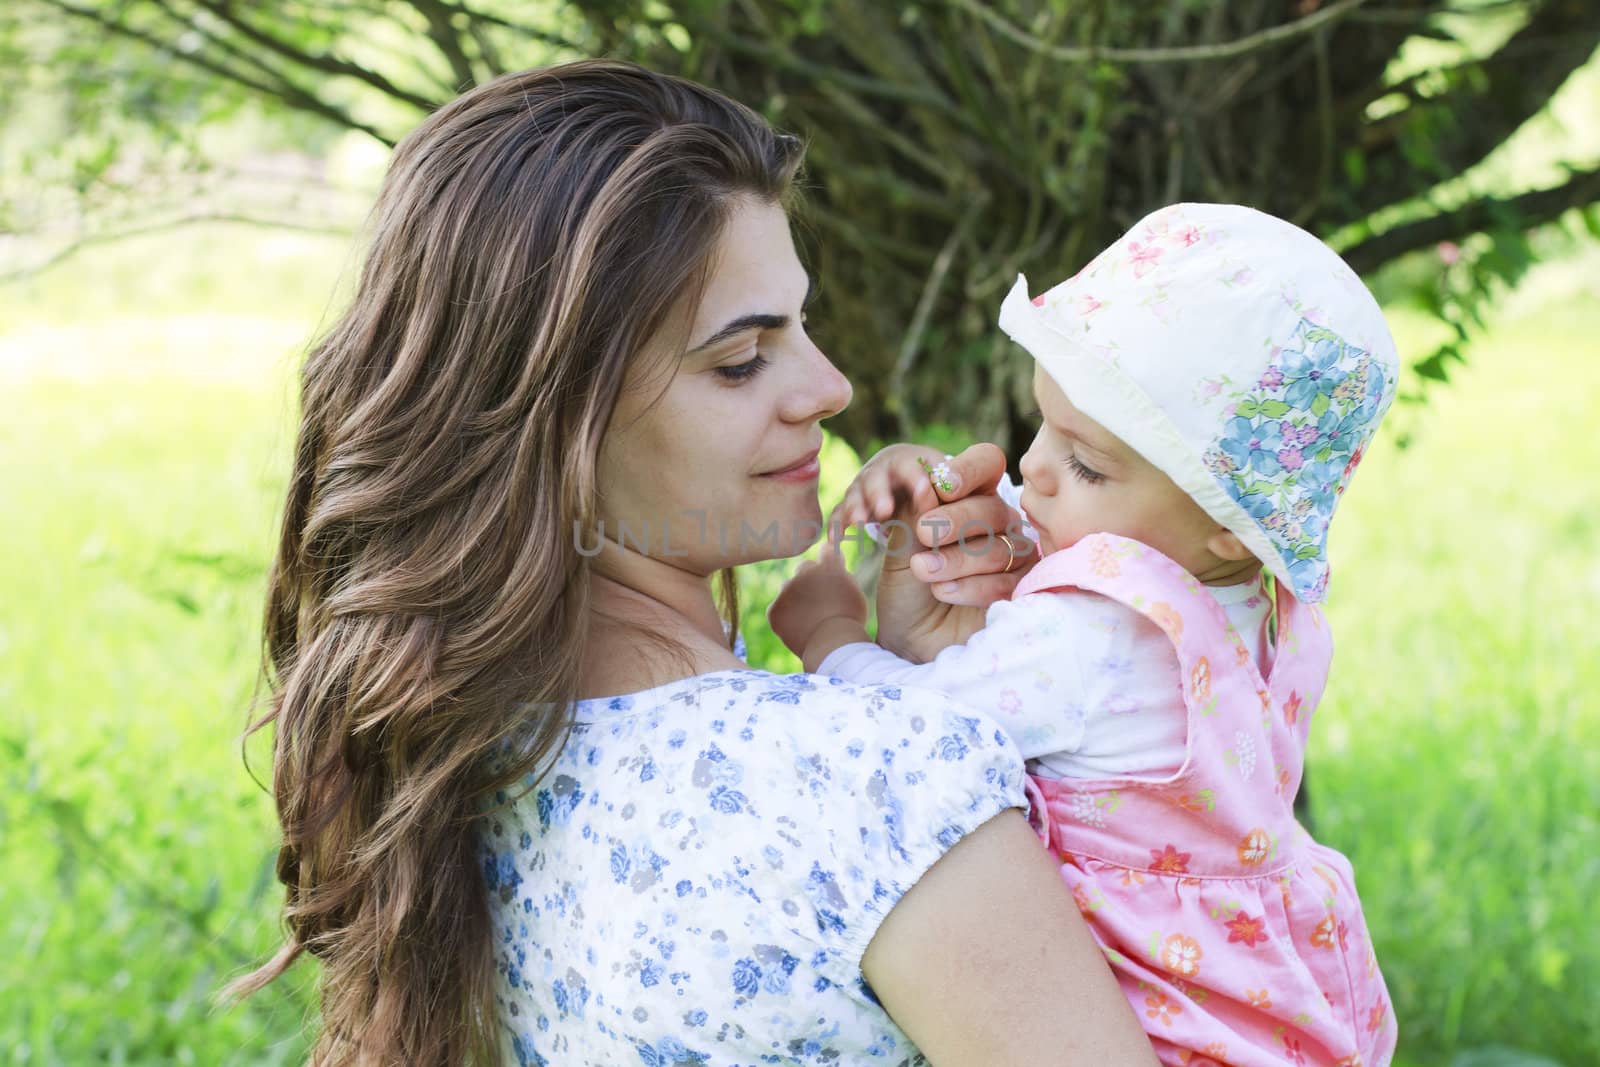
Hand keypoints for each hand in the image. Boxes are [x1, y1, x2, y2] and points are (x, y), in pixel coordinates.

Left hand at [768, 542, 869, 671]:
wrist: (832, 647)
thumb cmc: (849, 621)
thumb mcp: (854, 592)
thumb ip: (841, 574)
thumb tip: (833, 562)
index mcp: (828, 566)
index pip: (826, 551)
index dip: (829, 561)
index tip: (829, 571)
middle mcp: (804, 572)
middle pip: (805, 569)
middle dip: (810, 580)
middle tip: (820, 601)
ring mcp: (786, 591)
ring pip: (790, 589)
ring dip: (797, 598)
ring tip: (812, 619)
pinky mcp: (774, 610)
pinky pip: (779, 608)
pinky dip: (786, 617)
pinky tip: (800, 628)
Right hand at [829, 443, 949, 534]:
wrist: (913, 483)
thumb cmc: (941, 491)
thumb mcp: (947, 492)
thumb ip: (946, 501)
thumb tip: (941, 514)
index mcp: (912, 461)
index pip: (911, 464)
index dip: (916, 478)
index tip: (922, 493)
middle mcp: (884, 470)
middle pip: (877, 476)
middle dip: (880, 493)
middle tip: (885, 510)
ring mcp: (865, 486)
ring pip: (856, 493)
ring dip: (856, 507)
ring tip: (860, 523)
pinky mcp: (851, 505)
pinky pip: (839, 513)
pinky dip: (837, 526)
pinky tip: (836, 542)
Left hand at [872, 443, 1037, 662]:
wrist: (910, 638)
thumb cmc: (907, 588)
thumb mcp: (901, 545)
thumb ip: (915, 512)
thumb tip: (930, 483)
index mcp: (970, 497)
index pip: (987, 462)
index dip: (968, 469)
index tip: (941, 485)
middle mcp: (999, 521)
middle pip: (991, 507)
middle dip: (954, 519)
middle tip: (923, 534)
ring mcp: (1016, 555)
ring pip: (999, 547)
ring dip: (956, 559)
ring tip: (924, 571)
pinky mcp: (1023, 590)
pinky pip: (1007, 581)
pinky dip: (973, 587)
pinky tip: (944, 593)